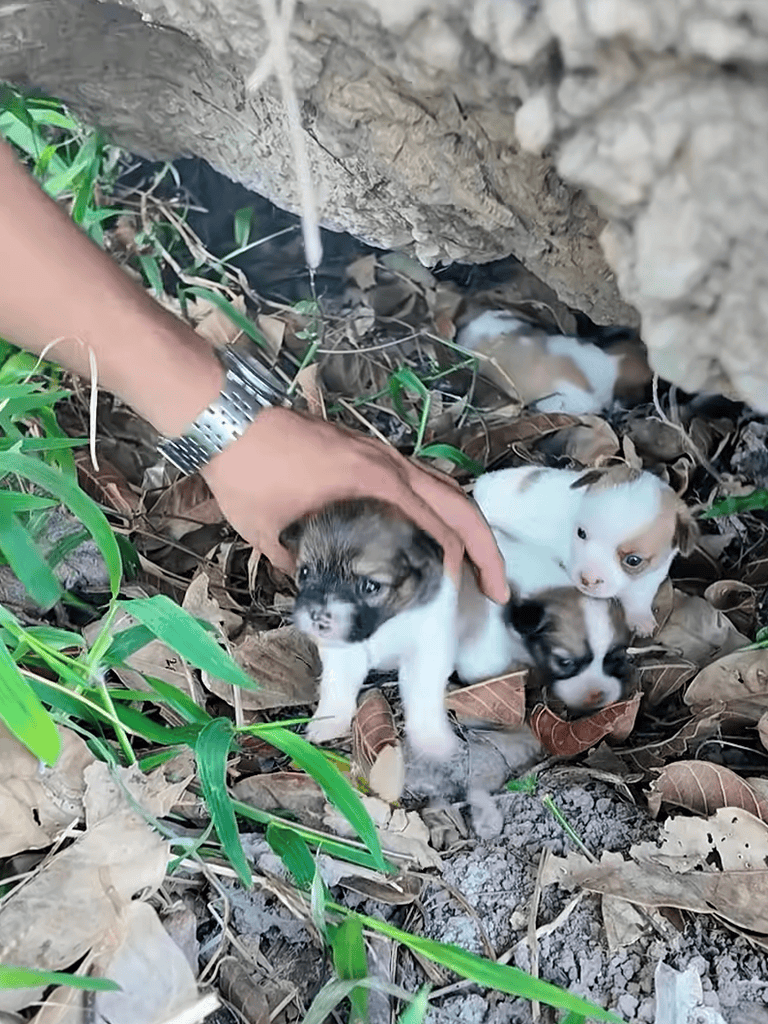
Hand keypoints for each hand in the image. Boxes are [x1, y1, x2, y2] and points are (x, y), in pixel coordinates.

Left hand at [201, 406, 508, 602]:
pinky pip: (423, 478)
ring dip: (469, 524)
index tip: (464, 602)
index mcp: (375, 490)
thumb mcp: (276, 538)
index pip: (435, 534)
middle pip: (459, 507)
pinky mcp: (369, 449)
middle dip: (485, 550)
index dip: (456, 572)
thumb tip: (327, 608)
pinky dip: (442, 505)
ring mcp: (382, 454)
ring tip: (480, 561)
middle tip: (498, 588)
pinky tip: (437, 529)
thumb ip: (309, 572)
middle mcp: (390, 468)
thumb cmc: (250, 479)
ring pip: (446, 488)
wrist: (229, 419)